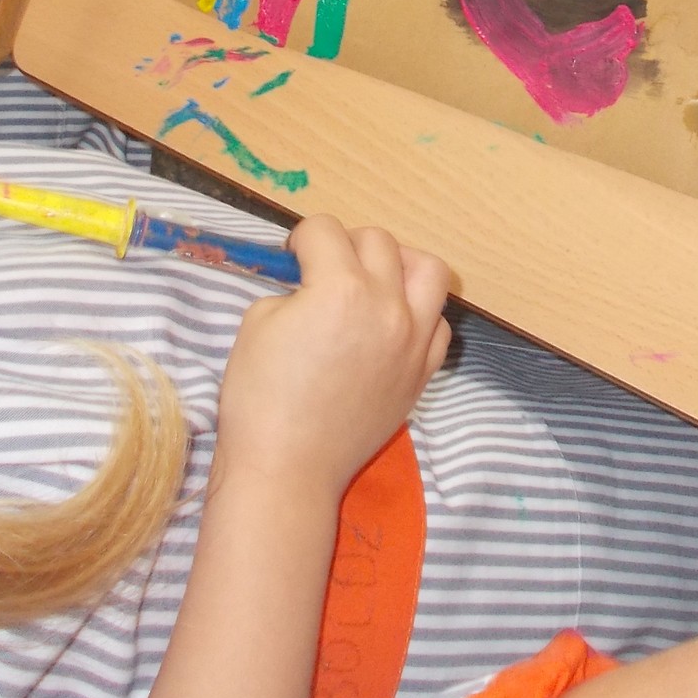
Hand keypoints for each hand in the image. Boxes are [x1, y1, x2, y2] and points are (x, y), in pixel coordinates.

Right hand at [213, 217, 453, 501]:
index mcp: (341, 288)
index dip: (301, 238)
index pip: (325, 230)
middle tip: (324, 267)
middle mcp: (387, 306)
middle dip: (346, 244)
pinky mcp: (423, 371)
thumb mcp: (259, 322)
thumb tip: (312, 282)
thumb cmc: (260, 398)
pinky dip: (418, 312)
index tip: (292, 256)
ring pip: (428, 271)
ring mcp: (413, 340)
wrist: (288, 468)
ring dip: (399, 263)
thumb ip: (293, 288)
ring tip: (374, 279)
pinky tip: (391, 322)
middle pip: (378, 242)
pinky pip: (438, 322)